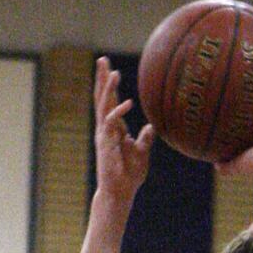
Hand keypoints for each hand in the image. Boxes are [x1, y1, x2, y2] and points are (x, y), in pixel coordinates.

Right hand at [94, 56, 153, 203]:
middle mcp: (106, 129)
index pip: (110, 102)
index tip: (111, 69)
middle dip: (102, 79)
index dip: (110, 86)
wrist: (120, 192)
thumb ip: (145, 138)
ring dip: (108, 88)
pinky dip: (119, 111)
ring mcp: (104, 135)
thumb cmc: (129, 176)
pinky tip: (129, 102)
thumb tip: (151, 126)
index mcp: (114, 129)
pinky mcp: (106, 143)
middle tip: (102, 59)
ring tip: (113, 72)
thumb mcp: (141, 153)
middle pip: (102, 98)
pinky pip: (111, 123)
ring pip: (104, 106)